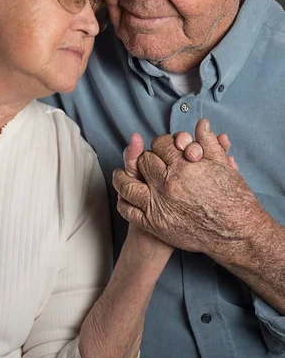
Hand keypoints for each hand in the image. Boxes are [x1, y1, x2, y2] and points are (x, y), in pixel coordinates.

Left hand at [115, 119, 265, 259]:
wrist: (236, 233)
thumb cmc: (233, 198)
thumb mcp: (222, 165)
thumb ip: (208, 142)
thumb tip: (201, 124)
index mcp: (183, 168)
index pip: (161, 145)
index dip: (163, 143)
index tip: (165, 147)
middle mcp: (167, 186)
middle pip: (144, 161)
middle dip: (147, 158)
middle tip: (149, 160)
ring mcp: (158, 206)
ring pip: (128, 185)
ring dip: (122, 177)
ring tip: (122, 173)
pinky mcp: (154, 225)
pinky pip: (128, 210)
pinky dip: (123, 201)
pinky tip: (124, 195)